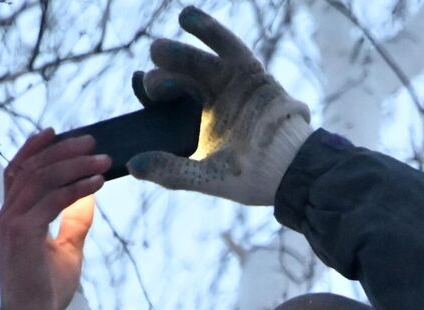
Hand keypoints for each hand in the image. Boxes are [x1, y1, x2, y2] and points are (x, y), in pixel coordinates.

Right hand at [0, 129, 106, 309]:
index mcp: (11, 216)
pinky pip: (50, 201)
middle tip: (93, 142)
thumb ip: (74, 221)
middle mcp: (6, 215)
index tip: (58, 132)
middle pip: (31, 167)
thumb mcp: (67, 249)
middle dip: (62, 150)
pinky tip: (96, 183)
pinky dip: (75, 188)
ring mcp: (10, 224)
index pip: (17, 171)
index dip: (35, 148)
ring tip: (102, 160)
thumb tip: (90, 194)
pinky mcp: (20, 235)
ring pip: (40, 179)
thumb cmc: (46, 290)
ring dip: (73, 165)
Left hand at [129, 6, 311, 205]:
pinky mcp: (249, 70)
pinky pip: (227, 45)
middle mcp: (212, 100)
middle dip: (162, 77)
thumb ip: (171, 171)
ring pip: (197, 61)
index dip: (152, 91)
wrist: (290, 169)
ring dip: (176, 53)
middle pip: (179, 78)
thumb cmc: (252, 177)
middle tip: (151, 82)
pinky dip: (208, 29)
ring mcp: (230, 83)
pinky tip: (187, 17)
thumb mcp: (206, 175)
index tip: (138, 83)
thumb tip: (133, 164)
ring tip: (158, 50)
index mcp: (198, 124)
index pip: (168, 102)